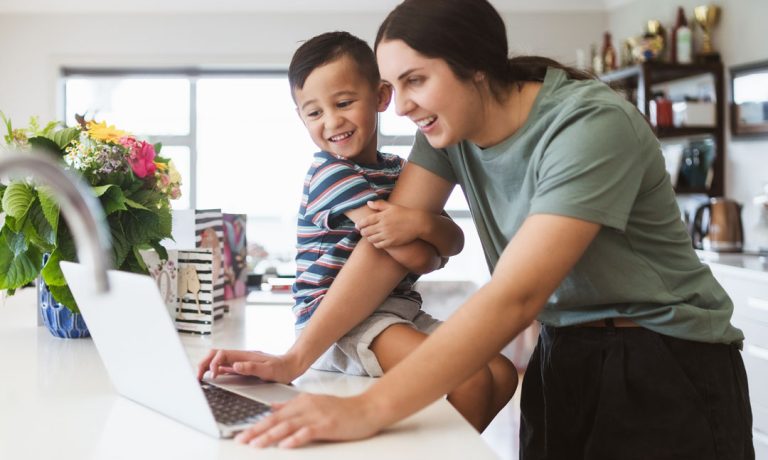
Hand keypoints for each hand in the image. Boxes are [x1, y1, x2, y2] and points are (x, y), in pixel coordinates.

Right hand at [196, 349, 301, 383]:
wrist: (292, 366)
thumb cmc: (283, 368)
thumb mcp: (269, 369)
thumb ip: (252, 367)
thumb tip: (235, 365)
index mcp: (245, 355)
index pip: (222, 354)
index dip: (214, 364)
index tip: (214, 376)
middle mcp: (241, 357)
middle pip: (216, 354)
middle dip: (204, 362)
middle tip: (197, 376)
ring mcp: (241, 361)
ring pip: (219, 360)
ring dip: (208, 366)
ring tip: (200, 376)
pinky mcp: (243, 367)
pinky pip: (226, 366)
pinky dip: (216, 370)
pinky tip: (214, 376)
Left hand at [235, 393, 385, 447]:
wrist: (367, 408)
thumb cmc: (342, 409)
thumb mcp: (313, 402)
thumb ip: (291, 406)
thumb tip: (272, 408)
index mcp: (301, 401)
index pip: (274, 415)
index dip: (256, 424)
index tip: (242, 433)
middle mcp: (306, 406)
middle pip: (276, 420)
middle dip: (256, 431)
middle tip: (241, 439)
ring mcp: (317, 415)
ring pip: (287, 426)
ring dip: (269, 436)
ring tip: (255, 445)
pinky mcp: (327, 425)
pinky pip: (307, 432)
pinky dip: (294, 439)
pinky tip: (284, 445)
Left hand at [358, 200, 426, 247]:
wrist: (418, 223)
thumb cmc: (404, 213)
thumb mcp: (392, 206)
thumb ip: (379, 204)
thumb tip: (368, 203)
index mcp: (382, 216)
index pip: (365, 221)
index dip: (359, 224)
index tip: (358, 226)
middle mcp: (383, 226)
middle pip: (366, 231)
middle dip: (363, 232)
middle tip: (363, 232)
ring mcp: (387, 234)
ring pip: (371, 239)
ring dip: (369, 238)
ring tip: (370, 236)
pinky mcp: (391, 242)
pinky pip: (378, 245)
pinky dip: (375, 243)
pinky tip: (377, 241)